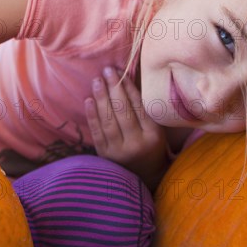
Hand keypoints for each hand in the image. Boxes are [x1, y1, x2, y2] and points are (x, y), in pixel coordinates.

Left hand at [84, 67, 167, 190]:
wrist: (146, 176)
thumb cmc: (152, 146)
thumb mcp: (157, 130)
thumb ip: (146, 111)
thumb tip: (126, 83)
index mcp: (153, 136)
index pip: (139, 107)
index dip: (129, 88)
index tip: (121, 72)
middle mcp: (136, 144)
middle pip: (123, 112)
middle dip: (114, 88)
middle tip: (107, 71)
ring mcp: (119, 151)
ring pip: (109, 121)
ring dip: (101, 98)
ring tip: (97, 81)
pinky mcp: (105, 156)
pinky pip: (97, 133)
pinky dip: (92, 116)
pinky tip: (89, 100)